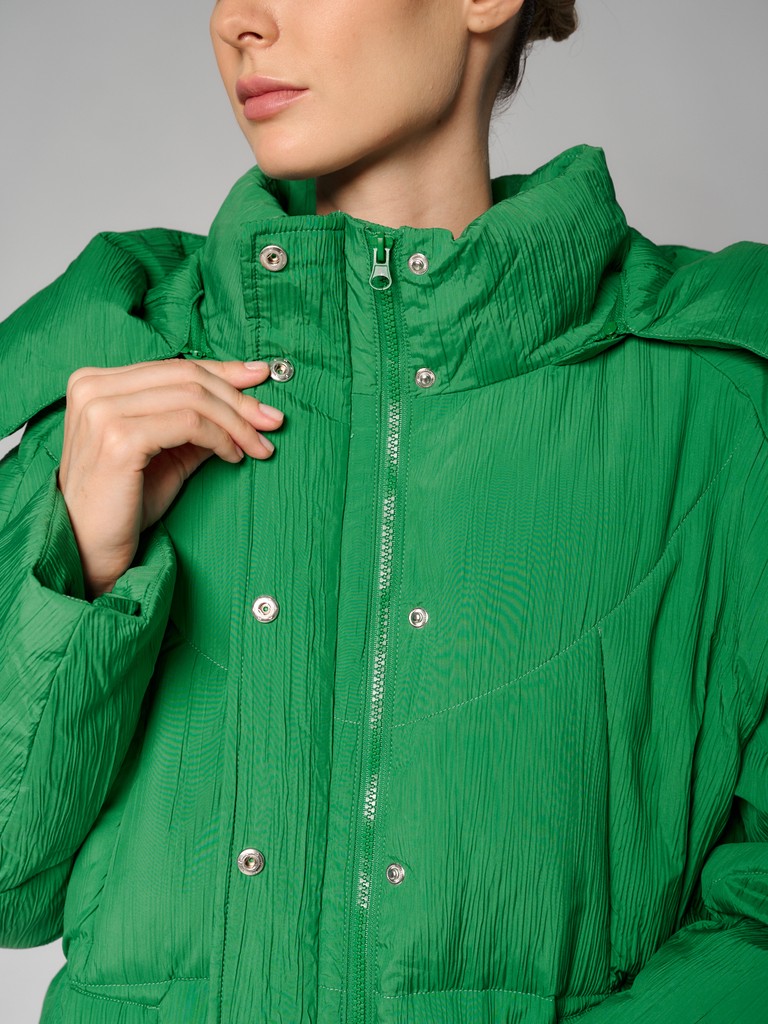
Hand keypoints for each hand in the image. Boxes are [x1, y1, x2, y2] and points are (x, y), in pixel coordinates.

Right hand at [57, 357, 283, 598]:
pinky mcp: (118, 437)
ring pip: (193, 397)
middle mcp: (93, 388)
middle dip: (239, 398)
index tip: (261, 377)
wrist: (89, 548)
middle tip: (273, 420)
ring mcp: (102, 410)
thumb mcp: (167, 454)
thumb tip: (246, 407)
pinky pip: (189, 424)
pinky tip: (234, 456)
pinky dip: (221, 438)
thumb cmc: (124, 504)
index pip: (174, 367)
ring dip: (236, 422)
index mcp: (96, 383)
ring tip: (259, 445)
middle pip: (187, 376)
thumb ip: (197, 425)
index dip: (223, 371)